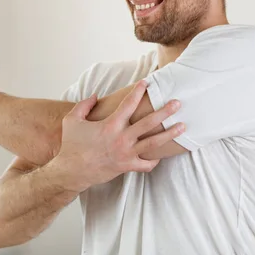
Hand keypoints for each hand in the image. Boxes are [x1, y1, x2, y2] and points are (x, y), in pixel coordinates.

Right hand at [55, 80, 184, 191]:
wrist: (72, 171)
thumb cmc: (71, 145)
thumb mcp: (72, 120)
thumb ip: (84, 105)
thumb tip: (96, 96)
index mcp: (110, 125)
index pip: (128, 104)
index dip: (138, 91)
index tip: (147, 82)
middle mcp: (121, 138)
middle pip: (148, 122)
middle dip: (165, 111)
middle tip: (178, 103)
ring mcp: (126, 153)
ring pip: (153, 143)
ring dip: (169, 134)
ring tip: (183, 126)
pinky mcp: (127, 166)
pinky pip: (146, 164)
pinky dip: (154, 160)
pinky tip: (160, 154)